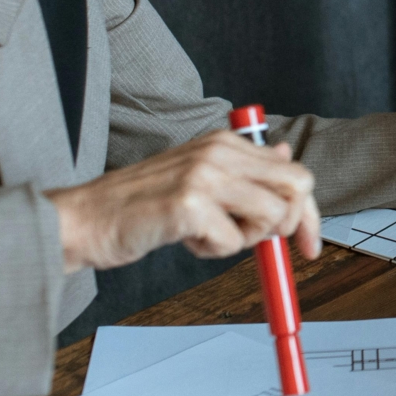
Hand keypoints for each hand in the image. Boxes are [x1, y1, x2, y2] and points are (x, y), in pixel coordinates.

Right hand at [50, 130, 322, 271]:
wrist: (85, 220)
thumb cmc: (141, 205)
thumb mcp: (198, 176)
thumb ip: (243, 168)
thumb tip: (286, 152)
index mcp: (225, 143)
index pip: (295, 172)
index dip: (309, 214)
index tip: (310, 246)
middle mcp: (219, 152)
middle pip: (298, 188)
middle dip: (288, 225)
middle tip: (254, 239)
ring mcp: (204, 175)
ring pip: (272, 217)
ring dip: (245, 240)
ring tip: (207, 235)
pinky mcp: (189, 204)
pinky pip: (233, 242)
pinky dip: (213, 251)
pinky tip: (185, 240)